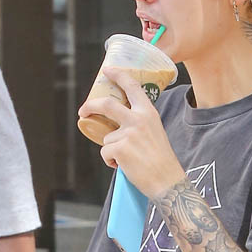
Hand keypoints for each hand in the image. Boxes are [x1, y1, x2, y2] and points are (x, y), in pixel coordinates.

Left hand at [78, 66, 184, 197]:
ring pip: (106, 138)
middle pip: (107, 104)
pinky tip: (126, 166)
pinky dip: (111, 162)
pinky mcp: (119, 148)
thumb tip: (117, 124)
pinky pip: (105, 153)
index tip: (108, 70)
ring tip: (130, 160)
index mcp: (149, 113)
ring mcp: (127, 133)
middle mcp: (138, 119)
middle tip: (84, 110)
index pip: (132, 87)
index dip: (119, 75)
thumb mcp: (155, 132)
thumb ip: (139, 123)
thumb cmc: (161, 160)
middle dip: (91, 106)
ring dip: (112, 150)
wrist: (167, 181)